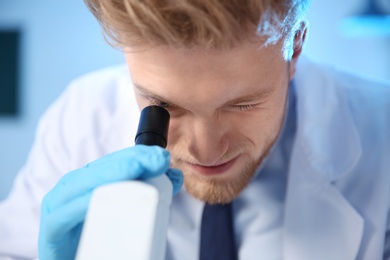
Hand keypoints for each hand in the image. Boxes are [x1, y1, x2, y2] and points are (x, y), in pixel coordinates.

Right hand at [38, 145, 182, 259]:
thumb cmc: (101, 239)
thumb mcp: (127, 210)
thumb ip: (148, 191)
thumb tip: (175, 176)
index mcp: (90, 182)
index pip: (114, 162)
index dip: (137, 155)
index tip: (162, 156)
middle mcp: (73, 189)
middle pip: (102, 169)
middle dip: (131, 160)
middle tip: (158, 160)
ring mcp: (59, 206)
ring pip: (84, 184)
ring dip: (112, 173)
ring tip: (137, 168)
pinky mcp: (52, 229)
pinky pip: (65, 214)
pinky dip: (83, 203)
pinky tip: (100, 197)